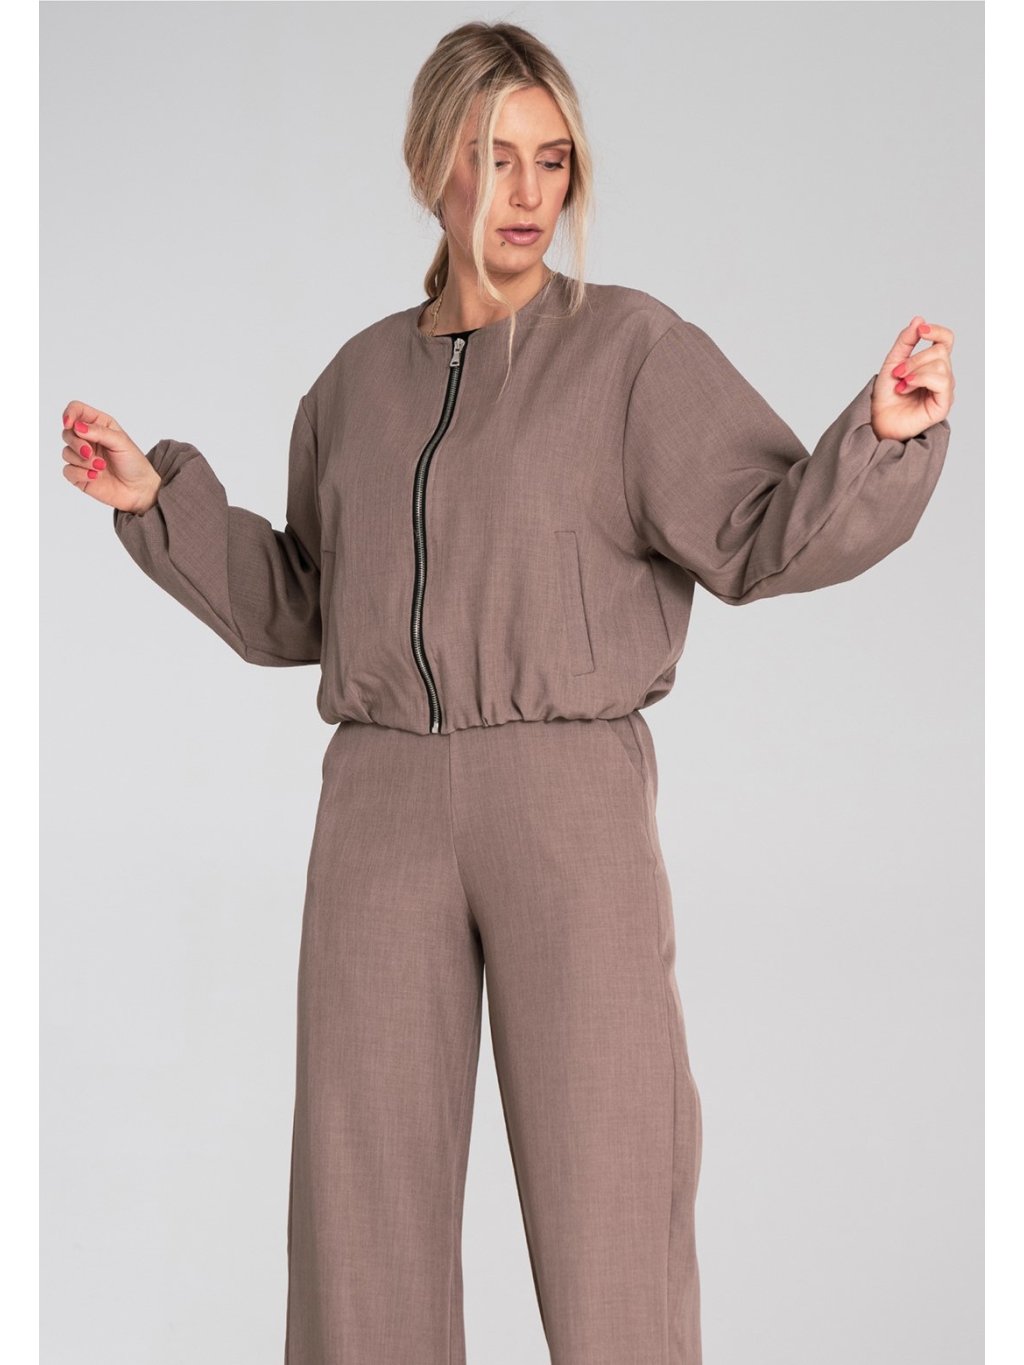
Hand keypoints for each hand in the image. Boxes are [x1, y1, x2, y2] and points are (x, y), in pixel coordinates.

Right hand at [60, 402, 161, 513]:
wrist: (139, 490)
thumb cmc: (134, 463)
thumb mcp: (121, 442)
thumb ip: (99, 432)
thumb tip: (77, 427)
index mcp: (99, 425)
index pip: (76, 410)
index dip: (69, 414)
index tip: (69, 424)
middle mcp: (87, 439)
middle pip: (67, 433)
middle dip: (76, 443)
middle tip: (90, 453)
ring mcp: (81, 457)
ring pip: (66, 452)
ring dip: (83, 461)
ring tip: (101, 467)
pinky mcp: (78, 475)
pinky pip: (67, 470)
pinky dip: (80, 473)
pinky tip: (95, 476)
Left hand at [870, 316, 955, 441]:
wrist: (878, 420)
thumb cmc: (886, 395)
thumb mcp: (893, 362)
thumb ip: (905, 341)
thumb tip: (919, 319)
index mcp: (932, 364)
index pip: (946, 340)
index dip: (937, 331)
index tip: (921, 330)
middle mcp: (942, 375)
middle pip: (940, 351)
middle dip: (915, 359)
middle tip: (897, 373)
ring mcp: (944, 390)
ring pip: (941, 365)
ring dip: (915, 370)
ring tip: (901, 383)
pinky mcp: (943, 405)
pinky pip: (942, 382)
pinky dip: (922, 379)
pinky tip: (907, 387)